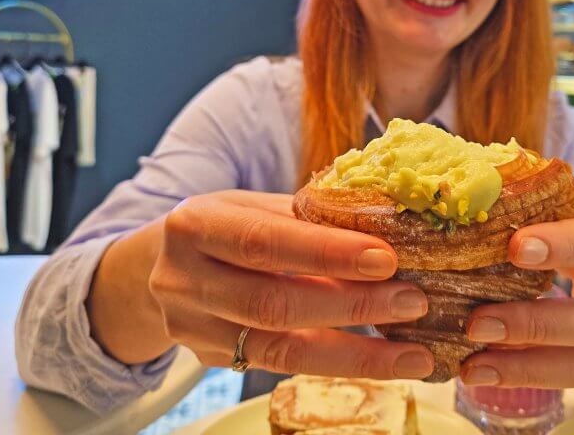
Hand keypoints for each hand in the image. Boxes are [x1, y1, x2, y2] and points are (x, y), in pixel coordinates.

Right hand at [149, 190, 433, 379]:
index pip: (266, 241)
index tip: (387, 259)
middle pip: (274, 302)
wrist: (160, 267)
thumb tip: (390, 229)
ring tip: (413, 354)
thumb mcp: (252, 207)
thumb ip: (306, 218)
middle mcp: (184, 279)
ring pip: (280, 349)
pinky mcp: (211, 360)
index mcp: (196, 224)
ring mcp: (192, 327)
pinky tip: (381, 363)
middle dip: (352, 305)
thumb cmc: (226, 227)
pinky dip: (338, 364)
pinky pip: (281, 366)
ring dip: (356, 353)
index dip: (327, 253)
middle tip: (413, 302)